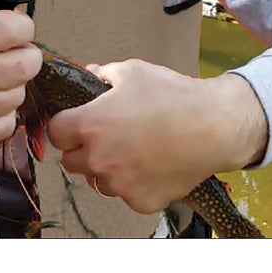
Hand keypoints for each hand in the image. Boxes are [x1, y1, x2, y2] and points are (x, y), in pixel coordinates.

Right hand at [0, 11, 41, 161]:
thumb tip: (19, 28)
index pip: (14, 29)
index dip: (23, 29)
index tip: (19, 34)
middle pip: (25, 65)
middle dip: (26, 58)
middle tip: (14, 59)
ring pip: (18, 95)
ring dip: (9, 88)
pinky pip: (7, 123)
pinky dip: (0, 115)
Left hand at [45, 59, 268, 213]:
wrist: (215, 126)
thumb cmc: (175, 97)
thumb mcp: (134, 71)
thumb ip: (104, 73)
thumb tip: (90, 74)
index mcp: (90, 125)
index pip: (56, 132)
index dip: (66, 125)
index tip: (77, 123)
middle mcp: (99, 158)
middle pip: (71, 161)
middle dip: (83, 149)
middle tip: (106, 137)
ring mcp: (119, 184)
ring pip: (97, 181)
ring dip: (107, 169)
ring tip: (133, 150)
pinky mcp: (140, 201)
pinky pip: (126, 195)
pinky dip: (134, 184)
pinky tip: (151, 165)